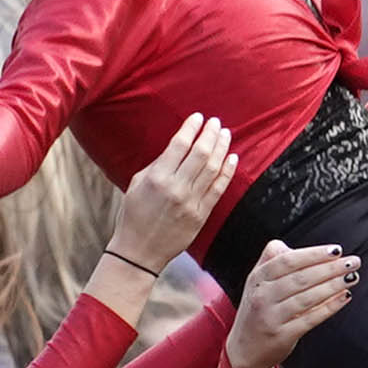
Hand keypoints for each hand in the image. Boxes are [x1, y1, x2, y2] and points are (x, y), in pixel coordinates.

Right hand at [110, 114, 237, 273]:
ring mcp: (191, 203)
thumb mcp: (138, 183)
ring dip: (221, 148)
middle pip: (200, 154)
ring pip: (212, 169)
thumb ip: (158, 164)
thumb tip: (180, 145)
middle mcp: (176, 188)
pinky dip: (227, 172)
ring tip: (225, 134)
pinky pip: (218, 189)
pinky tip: (232, 158)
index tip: (198, 117)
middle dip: (210, 134)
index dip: (191, 128)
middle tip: (216, 122)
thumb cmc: (134, 213)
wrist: (140, 250)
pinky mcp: (201, 215)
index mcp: (157, 177)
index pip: (180, 145)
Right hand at [228, 239, 356, 367]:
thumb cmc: (257, 311)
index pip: (288, 261)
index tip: (336, 250)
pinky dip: (329, 307)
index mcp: (257, 279)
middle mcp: (262, 296)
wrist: (244, 351)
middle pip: (301, 278)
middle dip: (330, 268)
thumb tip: (301, 250)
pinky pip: (310, 319)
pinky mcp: (282, 336)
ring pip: (307, 298)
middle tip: (353, 261)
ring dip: (333, 285)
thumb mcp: (257, 283)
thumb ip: (274, 260)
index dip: (314, 254)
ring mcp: (271, 317)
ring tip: (352, 277)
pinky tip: (344, 297)